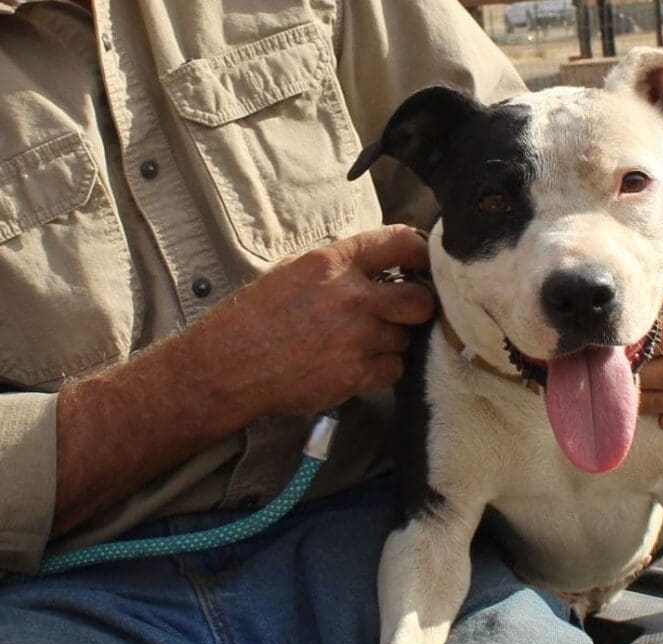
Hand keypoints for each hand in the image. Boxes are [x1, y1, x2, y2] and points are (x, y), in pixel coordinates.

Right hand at [208, 224, 434, 418]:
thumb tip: (379, 266)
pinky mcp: (357, 373)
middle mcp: (351, 297)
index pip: (400, 243)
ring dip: (391, 341)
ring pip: (404, 338)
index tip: (425, 264)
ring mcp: (357, 337)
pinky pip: (394, 368)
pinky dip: (382, 369)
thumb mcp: (294, 271)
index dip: (421, 253)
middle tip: (403, 312)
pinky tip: (357, 364)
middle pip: (420, 300)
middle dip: (417, 307)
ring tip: (360, 342)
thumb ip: (340, 267)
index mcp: (334, 263)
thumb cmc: (257, 318)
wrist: (230, 364)